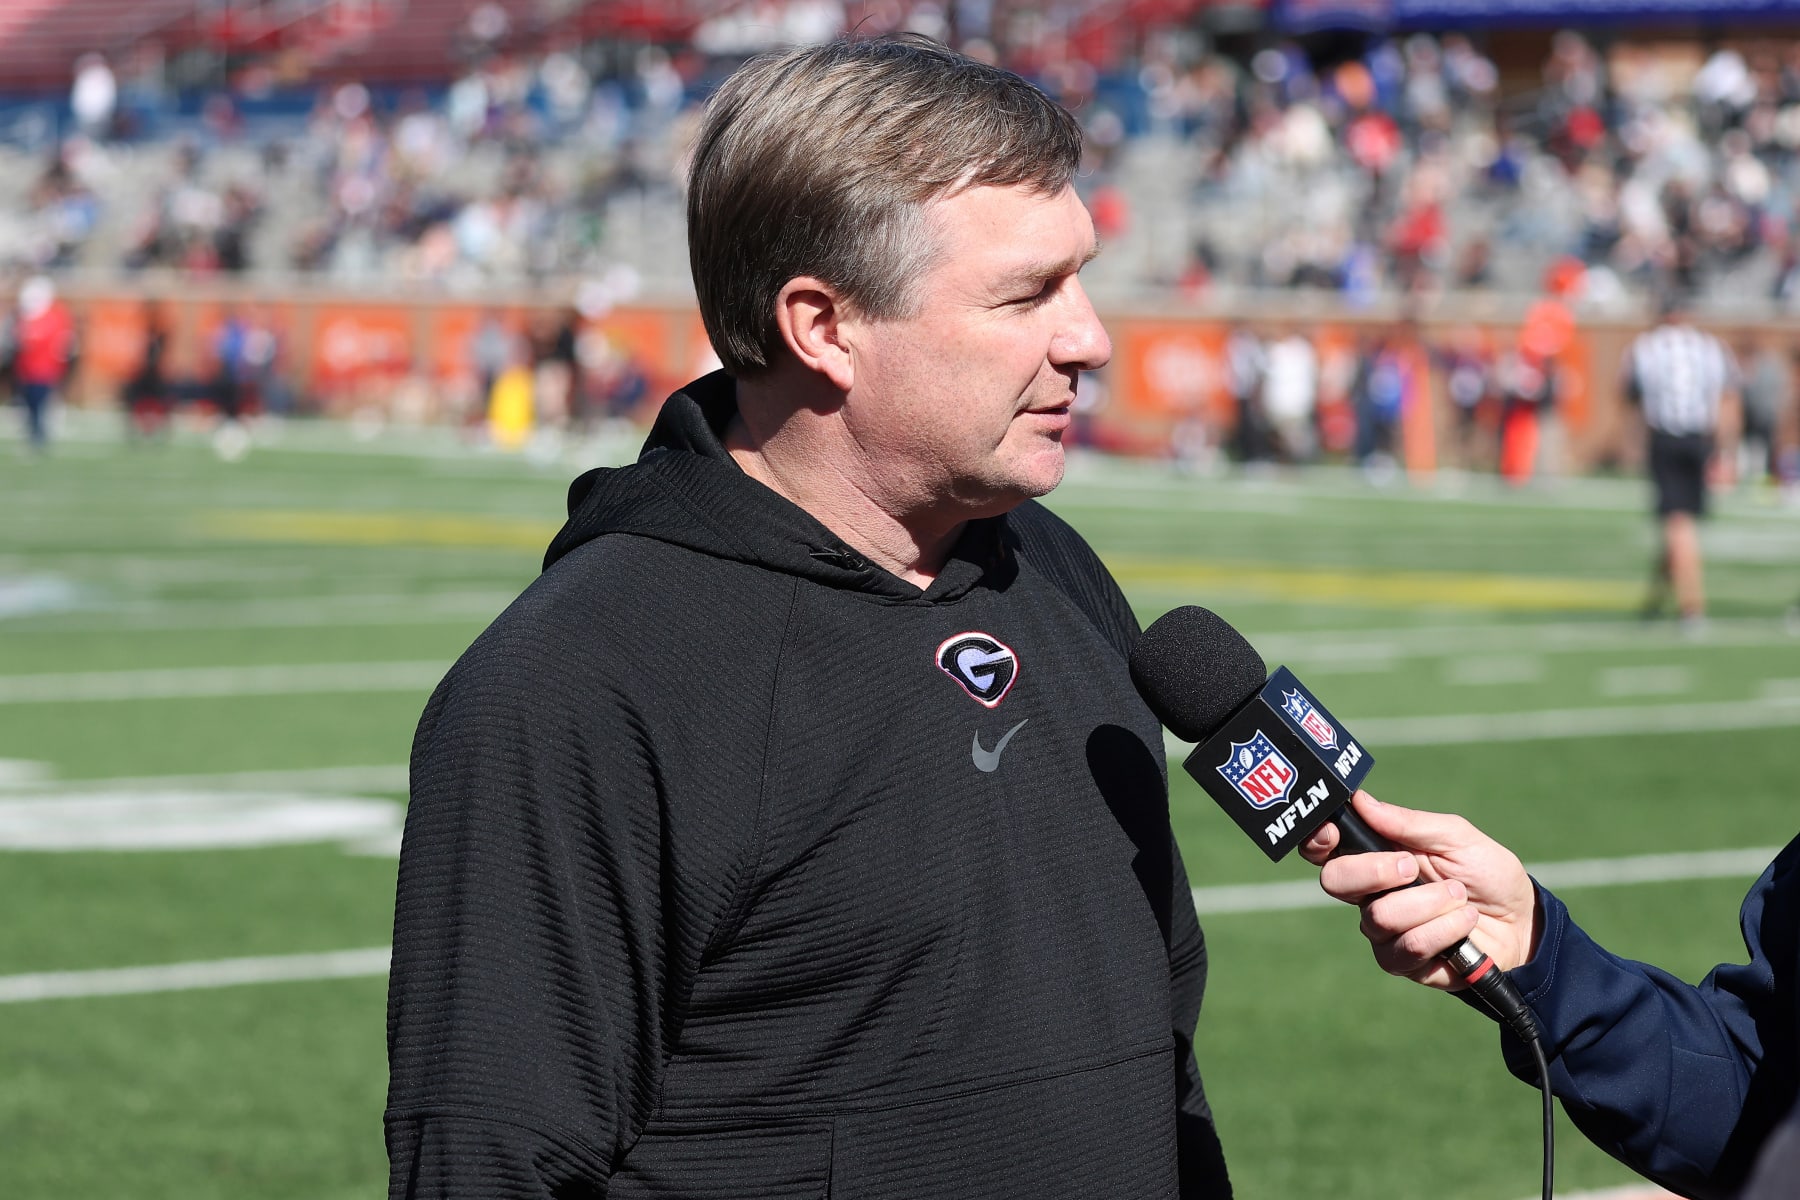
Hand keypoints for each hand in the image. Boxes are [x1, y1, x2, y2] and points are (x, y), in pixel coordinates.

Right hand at [1300, 792, 1540, 990]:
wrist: (1522, 923)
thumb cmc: (1486, 874)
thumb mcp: (1456, 837)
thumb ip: (1408, 822)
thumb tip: (1361, 800)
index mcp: (1376, 856)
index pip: (1325, 849)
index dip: (1317, 840)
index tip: (1332, 833)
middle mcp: (1370, 894)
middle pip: (1336, 881)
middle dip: (1375, 870)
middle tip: (1412, 867)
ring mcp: (1384, 931)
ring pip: (1380, 916)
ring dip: (1430, 903)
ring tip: (1460, 898)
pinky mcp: (1403, 963)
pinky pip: (1409, 947)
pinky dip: (1444, 930)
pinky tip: (1465, 924)